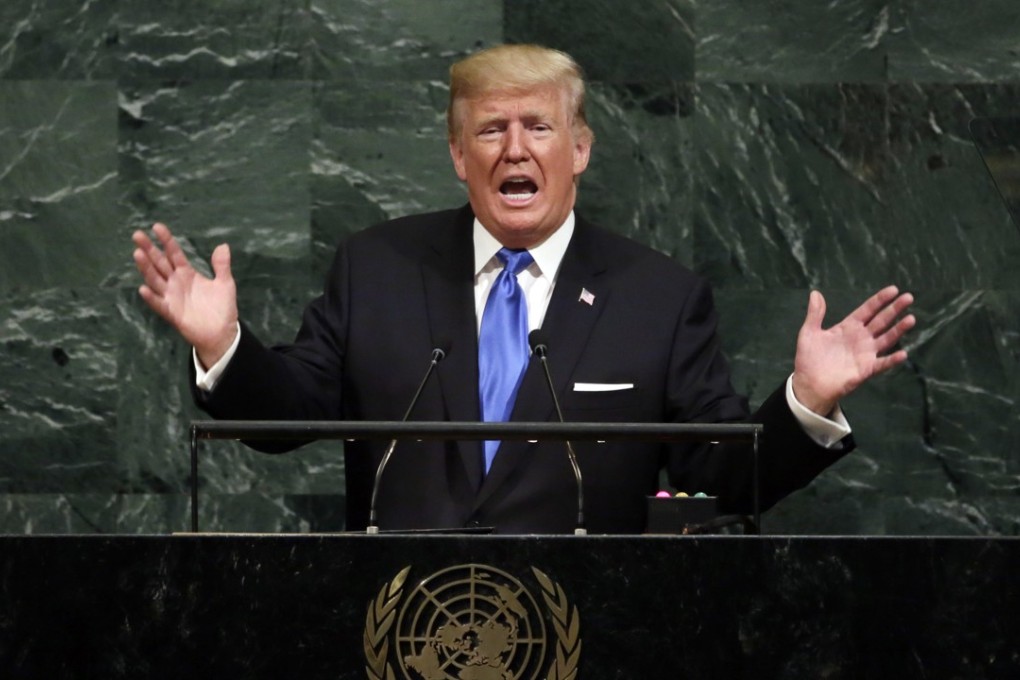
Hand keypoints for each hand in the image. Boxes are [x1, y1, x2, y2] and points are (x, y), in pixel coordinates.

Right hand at [132, 223, 238, 367]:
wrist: (222, 333)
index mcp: (187, 273)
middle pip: (159, 263)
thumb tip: (223, 245)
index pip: (174, 253)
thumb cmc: (222, 308)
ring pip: (155, 279)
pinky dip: (151, 297)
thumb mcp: (225, 283)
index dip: (166, 240)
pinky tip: (143, 288)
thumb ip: (221, 265)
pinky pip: (159, 304)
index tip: (157, 226)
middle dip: (149, 249)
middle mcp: (175, 283)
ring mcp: (172, 297)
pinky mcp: (172, 313)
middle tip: (137, 235)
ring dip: (146, 268)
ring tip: (137, 254)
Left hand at [792, 286, 914, 416]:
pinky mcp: (866, 369)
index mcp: (848, 327)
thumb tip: (815, 293)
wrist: (809, 384)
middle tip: (909, 297)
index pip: (868, 310)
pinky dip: (892, 359)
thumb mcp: (809, 333)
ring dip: (898, 330)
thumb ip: (815, 314)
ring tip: (911, 319)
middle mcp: (861, 338)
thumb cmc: (809, 358)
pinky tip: (903, 353)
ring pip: (886, 339)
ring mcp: (865, 353)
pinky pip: (882, 363)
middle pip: (881, 320)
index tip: (894, 289)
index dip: (880, 300)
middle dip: (894, 309)